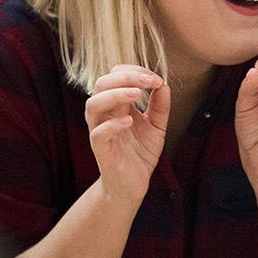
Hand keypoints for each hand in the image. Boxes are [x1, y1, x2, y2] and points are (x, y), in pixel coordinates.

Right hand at [84, 65, 167, 203]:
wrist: (132, 185)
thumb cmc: (140, 154)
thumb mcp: (156, 127)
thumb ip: (160, 106)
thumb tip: (164, 84)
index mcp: (116, 105)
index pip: (116, 76)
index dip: (135, 72)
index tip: (157, 79)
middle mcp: (105, 114)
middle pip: (102, 84)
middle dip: (125, 77)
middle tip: (148, 82)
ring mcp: (100, 131)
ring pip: (93, 104)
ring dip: (114, 94)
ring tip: (136, 94)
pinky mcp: (101, 149)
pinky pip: (98, 132)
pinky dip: (112, 124)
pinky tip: (129, 121)